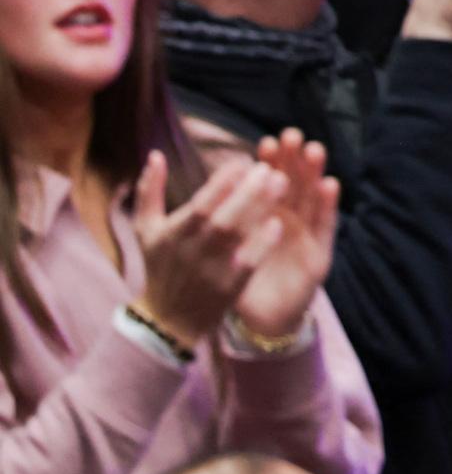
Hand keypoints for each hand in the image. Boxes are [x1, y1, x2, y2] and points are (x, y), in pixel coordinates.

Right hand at [129, 151, 287, 350]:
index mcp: (172, 233)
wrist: (166, 320)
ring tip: (283, 182)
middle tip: (270, 168)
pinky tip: (278, 224)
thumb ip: (149, 191)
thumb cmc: (160, 266)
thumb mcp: (146, 230)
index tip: (243, 161)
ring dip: (260, 208)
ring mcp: (210, 270)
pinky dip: (261, 244)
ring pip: (237, 236)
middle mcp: (191, 250)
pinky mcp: (228, 288)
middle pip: (221, 217)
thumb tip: (156, 154)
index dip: (222, 181)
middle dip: (247, 190)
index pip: (200, 203)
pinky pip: (248, 263)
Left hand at [228, 131, 338, 341]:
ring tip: (313, 150)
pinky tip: (330, 185)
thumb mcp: (220, 253)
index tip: (264, 143)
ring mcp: (306, 235)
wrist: (262, 320)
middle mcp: (289, 220)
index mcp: (265, 215)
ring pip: (312, 198)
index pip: (268, 183)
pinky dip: (328, 205)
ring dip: (314, 173)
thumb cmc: (239, 282)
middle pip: (293, 183)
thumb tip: (197, 201)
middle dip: (292, 159)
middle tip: (291, 136)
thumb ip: (215, 227)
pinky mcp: (319, 255)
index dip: (269, 163)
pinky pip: (325, 227)